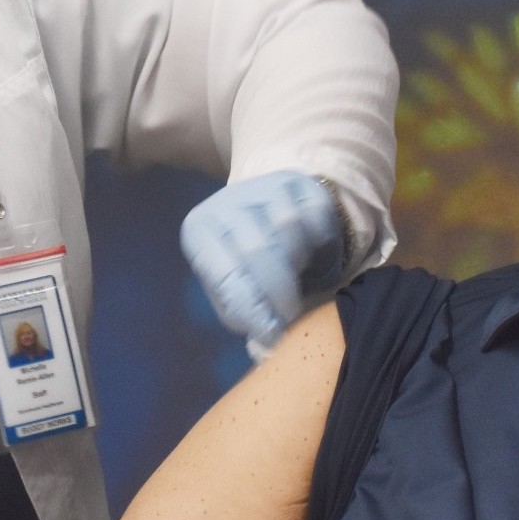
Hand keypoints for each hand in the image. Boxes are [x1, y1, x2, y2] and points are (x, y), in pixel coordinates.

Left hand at [181, 170, 346, 356]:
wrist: (265, 213)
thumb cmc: (245, 265)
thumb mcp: (233, 290)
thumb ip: (242, 313)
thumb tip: (267, 338)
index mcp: (198, 231)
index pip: (227, 277)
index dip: (253, 310)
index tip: (273, 334)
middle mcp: (224, 203)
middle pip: (257, 252)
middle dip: (279, 293)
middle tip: (293, 317)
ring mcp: (259, 187)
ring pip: (288, 229)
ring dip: (300, 263)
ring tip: (299, 278)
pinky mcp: (294, 181)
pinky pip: (314, 216)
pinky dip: (320, 241)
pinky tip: (312, 251)